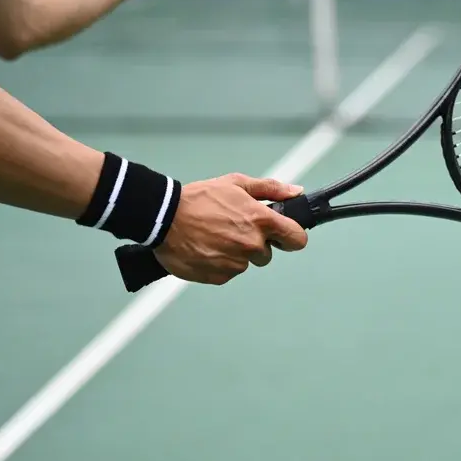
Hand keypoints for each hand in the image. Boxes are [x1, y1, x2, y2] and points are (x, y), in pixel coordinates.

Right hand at [154, 173, 308, 285]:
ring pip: (245, 263)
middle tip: (233, 229)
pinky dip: (219, 264)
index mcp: (261, 221)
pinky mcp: (219, 276)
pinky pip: (227, 273)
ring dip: (235, 254)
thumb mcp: (236, 184)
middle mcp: (252, 245)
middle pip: (267, 254)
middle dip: (255, 244)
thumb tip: (295, 192)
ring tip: (214, 237)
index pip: (297, 239)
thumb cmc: (199, 199)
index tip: (284, 236)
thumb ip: (270, 189)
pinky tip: (206, 249)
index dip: (292, 237)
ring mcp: (235, 263)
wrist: (163, 218)